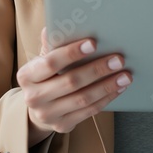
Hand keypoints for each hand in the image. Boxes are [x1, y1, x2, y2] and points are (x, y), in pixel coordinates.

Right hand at [16, 28, 131, 145]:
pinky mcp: (62, 125)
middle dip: (97, 69)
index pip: (50, 62)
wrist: (38, 110)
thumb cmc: (45, 77)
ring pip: (83, 99)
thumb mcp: (42, 61)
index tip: (93, 43)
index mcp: (27, 75)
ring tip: (125, 75)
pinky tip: (118, 88)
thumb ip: (50, 46)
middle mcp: (34, 97)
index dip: (72, 53)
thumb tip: (53, 26)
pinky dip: (106, 98)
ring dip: (107, 86)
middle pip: (70, 82)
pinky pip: (89, 111)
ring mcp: (48, 114)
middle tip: (118, 59)